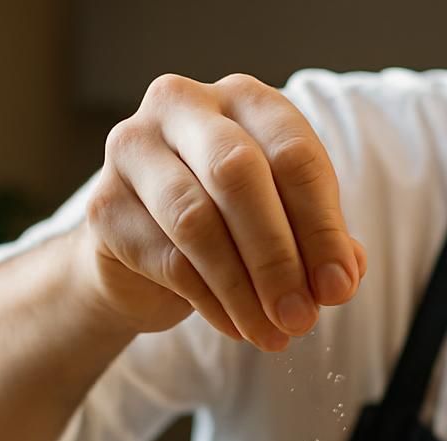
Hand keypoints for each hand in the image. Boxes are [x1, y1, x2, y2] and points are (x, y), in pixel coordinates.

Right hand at [76, 73, 367, 350]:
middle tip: (303, 316)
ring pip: (196, 220)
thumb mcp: (287, 225)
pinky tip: (238, 327)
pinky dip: (212, 303)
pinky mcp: (104, 205)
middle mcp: (183, 106)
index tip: (339, 288)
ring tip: (274, 335)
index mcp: (244, 99)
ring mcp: (134, 149)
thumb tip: (341, 279)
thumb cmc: (230, 225)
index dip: (322, 228)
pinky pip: (168, 260)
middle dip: (278, 256)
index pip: (293, 154)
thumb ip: (321, 243)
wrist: (143, 253)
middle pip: (238, 175)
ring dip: (244, 290)